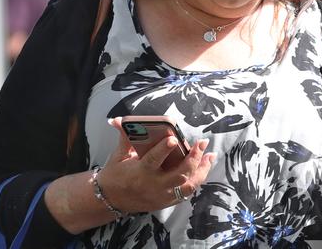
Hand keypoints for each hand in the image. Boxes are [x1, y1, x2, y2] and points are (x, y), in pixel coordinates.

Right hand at [97, 117, 215, 213]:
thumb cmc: (116, 174)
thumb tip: (117, 120)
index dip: (163, 150)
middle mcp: (153, 186)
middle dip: (193, 158)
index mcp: (140, 172)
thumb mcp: (119, 155)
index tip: (173, 139)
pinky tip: (204, 168)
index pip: (153, 160)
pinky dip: (197, 180)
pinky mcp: (167, 202)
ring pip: (188, 186)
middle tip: (202, 143)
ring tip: (210, 156)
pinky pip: (187, 193)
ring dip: (201, 170)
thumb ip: (125, 137)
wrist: (111, 200)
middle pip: (179, 175)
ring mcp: (162, 196)